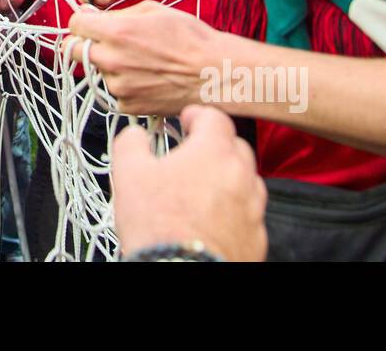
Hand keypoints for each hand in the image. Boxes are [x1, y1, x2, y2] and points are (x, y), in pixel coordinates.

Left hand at [64, 0, 222, 114]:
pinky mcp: (128, 106)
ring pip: (96, 72)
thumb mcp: (154, 10)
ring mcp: (118, 86)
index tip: (89, 24)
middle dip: (83, 44)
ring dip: (108, 65)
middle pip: (72, 51)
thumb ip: (117, 13)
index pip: (74, 26)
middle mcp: (112, 60)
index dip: (81, 22)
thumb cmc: (191, 39)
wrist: (215, 74)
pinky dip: (124, 85)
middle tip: (103, 42)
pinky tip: (146, 78)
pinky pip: (113, 92)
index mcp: (116, 32)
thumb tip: (91, 16)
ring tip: (140, 62)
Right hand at [111, 106, 266, 260]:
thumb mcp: (129, 174)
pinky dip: (234, 211)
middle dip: (216, 146)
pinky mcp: (256, 238)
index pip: (215, 118)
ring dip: (228, 179)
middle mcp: (241, 176)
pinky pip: (249, 215)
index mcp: (214, 152)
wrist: (182, 270)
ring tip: (202, 190)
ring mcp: (253, 209)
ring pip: (247, 182)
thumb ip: (132, 143)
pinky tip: (213, 219)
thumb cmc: (160, 225)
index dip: (198, 115)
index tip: (187, 119)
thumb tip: (134, 135)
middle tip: (193, 154)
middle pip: (236, 147)